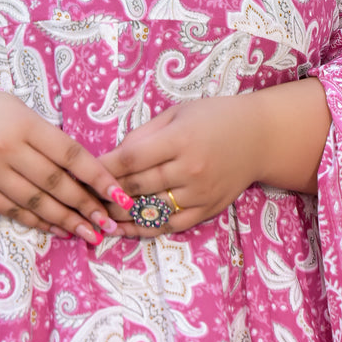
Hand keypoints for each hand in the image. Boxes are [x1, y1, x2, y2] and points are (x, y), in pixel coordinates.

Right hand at [0, 77, 132, 245]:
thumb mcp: (17, 109)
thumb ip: (46, 136)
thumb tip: (79, 168)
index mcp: (24, 124)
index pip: (70, 154)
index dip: (98, 176)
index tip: (120, 193)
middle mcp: (8, 150)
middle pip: (57, 183)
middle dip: (87, 206)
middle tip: (109, 222)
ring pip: (37, 202)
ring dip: (67, 220)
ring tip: (90, 233)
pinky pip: (13, 211)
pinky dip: (38, 222)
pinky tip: (57, 229)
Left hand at [99, 79, 330, 236]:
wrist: (259, 137)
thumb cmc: (213, 117)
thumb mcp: (177, 113)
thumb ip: (143, 134)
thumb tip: (112, 157)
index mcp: (180, 139)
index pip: (130, 159)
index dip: (103, 168)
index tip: (82, 171)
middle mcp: (190, 169)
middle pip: (136, 187)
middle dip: (105, 193)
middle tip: (82, 196)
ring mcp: (200, 193)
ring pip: (150, 210)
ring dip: (119, 215)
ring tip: (96, 215)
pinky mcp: (207, 210)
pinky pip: (170, 225)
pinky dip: (144, 229)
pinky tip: (124, 228)